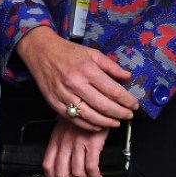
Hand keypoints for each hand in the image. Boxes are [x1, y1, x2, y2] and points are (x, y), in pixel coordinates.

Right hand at [15, 26, 138, 130]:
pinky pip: (74, 119)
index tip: (134, 105)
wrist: (40, 51)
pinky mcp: (54, 102)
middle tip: (129, 116)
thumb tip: (127, 77)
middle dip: (120, 113)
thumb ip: (110, 66)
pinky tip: (98, 125)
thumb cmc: (67, 52)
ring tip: (116, 123)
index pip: (114, 91)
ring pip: (90, 116)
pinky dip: (88, 125)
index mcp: (87, 70)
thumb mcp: (92, 53)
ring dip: (106, 122)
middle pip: (104, 106)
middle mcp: (75, 84)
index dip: (127, 101)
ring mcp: (64, 95)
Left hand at [41, 121, 110, 176]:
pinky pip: (91, 168)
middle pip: (61, 173)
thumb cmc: (80, 118)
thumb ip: (61, 145)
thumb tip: (62, 164)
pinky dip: (95, 176)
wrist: (94, 104)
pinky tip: (98, 176)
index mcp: (56, 140)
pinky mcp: (92, 144)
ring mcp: (78, 143)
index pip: (48, 166)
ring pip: (77, 173)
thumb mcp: (63, 129)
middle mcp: (65, 143)